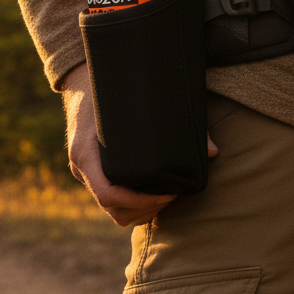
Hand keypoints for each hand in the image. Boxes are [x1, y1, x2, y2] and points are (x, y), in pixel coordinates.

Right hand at [60, 62, 218, 227]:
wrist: (80, 81)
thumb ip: (173, 124)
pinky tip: (152, 193)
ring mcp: (83, 172)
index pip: (108, 195)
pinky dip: (131, 204)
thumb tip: (214, 152)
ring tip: (166, 198)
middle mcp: (81, 168)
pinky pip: (109, 199)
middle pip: (113, 209)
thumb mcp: (134, 102)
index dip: (141, 202)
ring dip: (139, 212)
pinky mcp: (90, 172)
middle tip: (173, 197)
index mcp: (86, 154)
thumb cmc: (108, 91)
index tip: (168, 194)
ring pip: (111, 209)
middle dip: (145, 210)